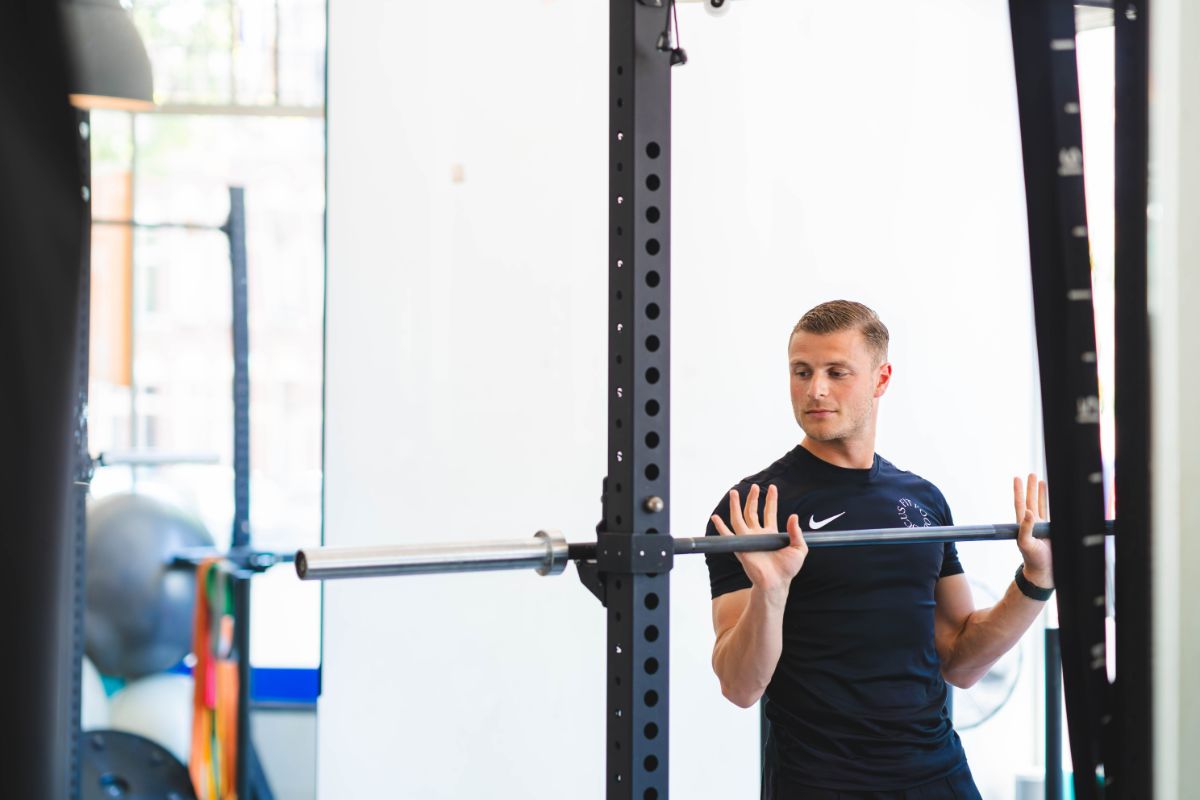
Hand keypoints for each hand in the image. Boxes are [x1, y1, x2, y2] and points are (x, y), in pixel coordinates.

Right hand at [711, 483, 807, 600]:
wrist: (777, 582)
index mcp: (771, 533)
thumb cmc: (788, 569)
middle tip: (754, 487)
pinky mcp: (740, 547)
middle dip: (753, 498)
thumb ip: (796, 532)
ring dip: (736, 505)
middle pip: (752, 512)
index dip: (771, 499)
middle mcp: (758, 534)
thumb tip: (793, 516)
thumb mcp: (799, 548)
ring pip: (739, 518)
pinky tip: (716, 517)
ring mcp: (748, 539)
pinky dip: (721, 527)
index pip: (770, 512)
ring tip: (734, 492)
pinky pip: (728, 535)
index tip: (772, 487)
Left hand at [1013, 473, 1052, 588]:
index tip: (1017, 478)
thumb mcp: (1026, 543)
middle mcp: (1032, 523)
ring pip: (1041, 505)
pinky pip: (1051, 513)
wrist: (1045, 570)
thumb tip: (1027, 512)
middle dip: (1030, 487)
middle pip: (1030, 500)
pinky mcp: (1052, 530)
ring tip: (1040, 480)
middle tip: (1030, 474)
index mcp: (1023, 525)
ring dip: (1040, 493)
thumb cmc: (1033, 559)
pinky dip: (1051, 503)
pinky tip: (1053, 496)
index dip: (1018, 491)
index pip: (1020, 504)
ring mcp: (1042, 526)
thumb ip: (1025, 528)